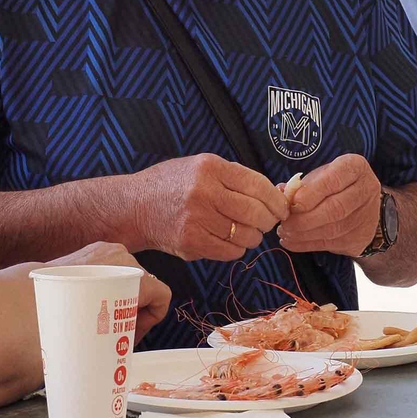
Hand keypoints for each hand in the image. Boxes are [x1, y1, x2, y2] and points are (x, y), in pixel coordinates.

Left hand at [50, 241, 171, 342]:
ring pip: (123, 279)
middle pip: (141, 286)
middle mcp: (121, 258)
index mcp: (134, 276)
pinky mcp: (85, 251)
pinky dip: (100, 287)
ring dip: (115, 298)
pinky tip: (85, 305)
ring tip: (96, 320)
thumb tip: (124, 343)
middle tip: (113, 332)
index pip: (160, 295)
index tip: (130, 335)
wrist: (19, 307)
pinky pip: (105, 270)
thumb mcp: (107, 333)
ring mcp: (103, 251)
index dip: (148, 321)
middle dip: (130, 310)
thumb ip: (124, 330)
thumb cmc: (62, 322)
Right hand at [133, 154, 287, 262]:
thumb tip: (278, 193)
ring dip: (252, 237)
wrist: (134, 206)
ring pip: (246, 235)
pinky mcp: (191, 241)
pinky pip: (230, 251)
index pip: (258, 185)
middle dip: (268, 221)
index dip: (276, 200)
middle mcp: (204, 191)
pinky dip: (236, 249)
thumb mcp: (201, 166)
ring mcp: (197, 218)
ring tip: (244, 231)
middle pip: (256, 212)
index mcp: (210, 167)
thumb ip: (236, 177)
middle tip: (267, 222)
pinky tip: (229, 241)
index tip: (282, 208)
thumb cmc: (171, 185)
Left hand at [278, 154, 381, 256]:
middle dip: (305, 218)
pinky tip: (291, 241)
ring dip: (303, 234)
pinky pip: (331, 243)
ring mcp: (366, 216)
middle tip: (284, 222)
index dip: (312, 193)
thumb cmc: (336, 185)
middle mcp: (365, 190)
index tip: (293, 203)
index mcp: (355, 167)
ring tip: (284, 232)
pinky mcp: (360, 237)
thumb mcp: (321, 175)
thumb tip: (280, 192)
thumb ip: (302, 184)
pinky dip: (307, 244)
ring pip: (333, 229)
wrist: (363, 205)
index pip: (334, 179)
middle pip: (335, 208)